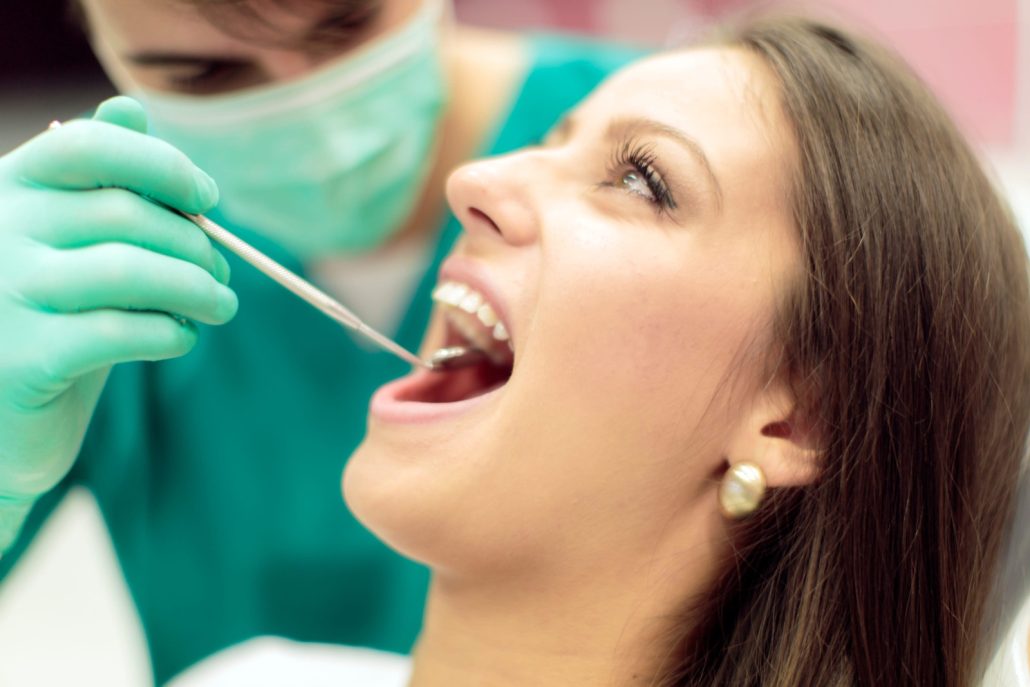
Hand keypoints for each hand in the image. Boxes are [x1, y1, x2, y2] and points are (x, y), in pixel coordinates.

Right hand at [0, 96, 236, 524]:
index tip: (208, 200)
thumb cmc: (55, 314)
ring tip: (220, 306)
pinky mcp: (23, 358)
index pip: (89, 146)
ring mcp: (5, 294)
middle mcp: (0, 230)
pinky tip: (182, 339)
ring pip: (130, 272)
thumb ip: (103, 180)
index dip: (163, 166)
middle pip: (128, 215)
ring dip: (197, 289)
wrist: (7, 416)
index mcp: (13, 186)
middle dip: (196, 245)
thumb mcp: (73, 242)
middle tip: (223, 275)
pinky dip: (170, 334)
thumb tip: (131, 107)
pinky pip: (121, 332)